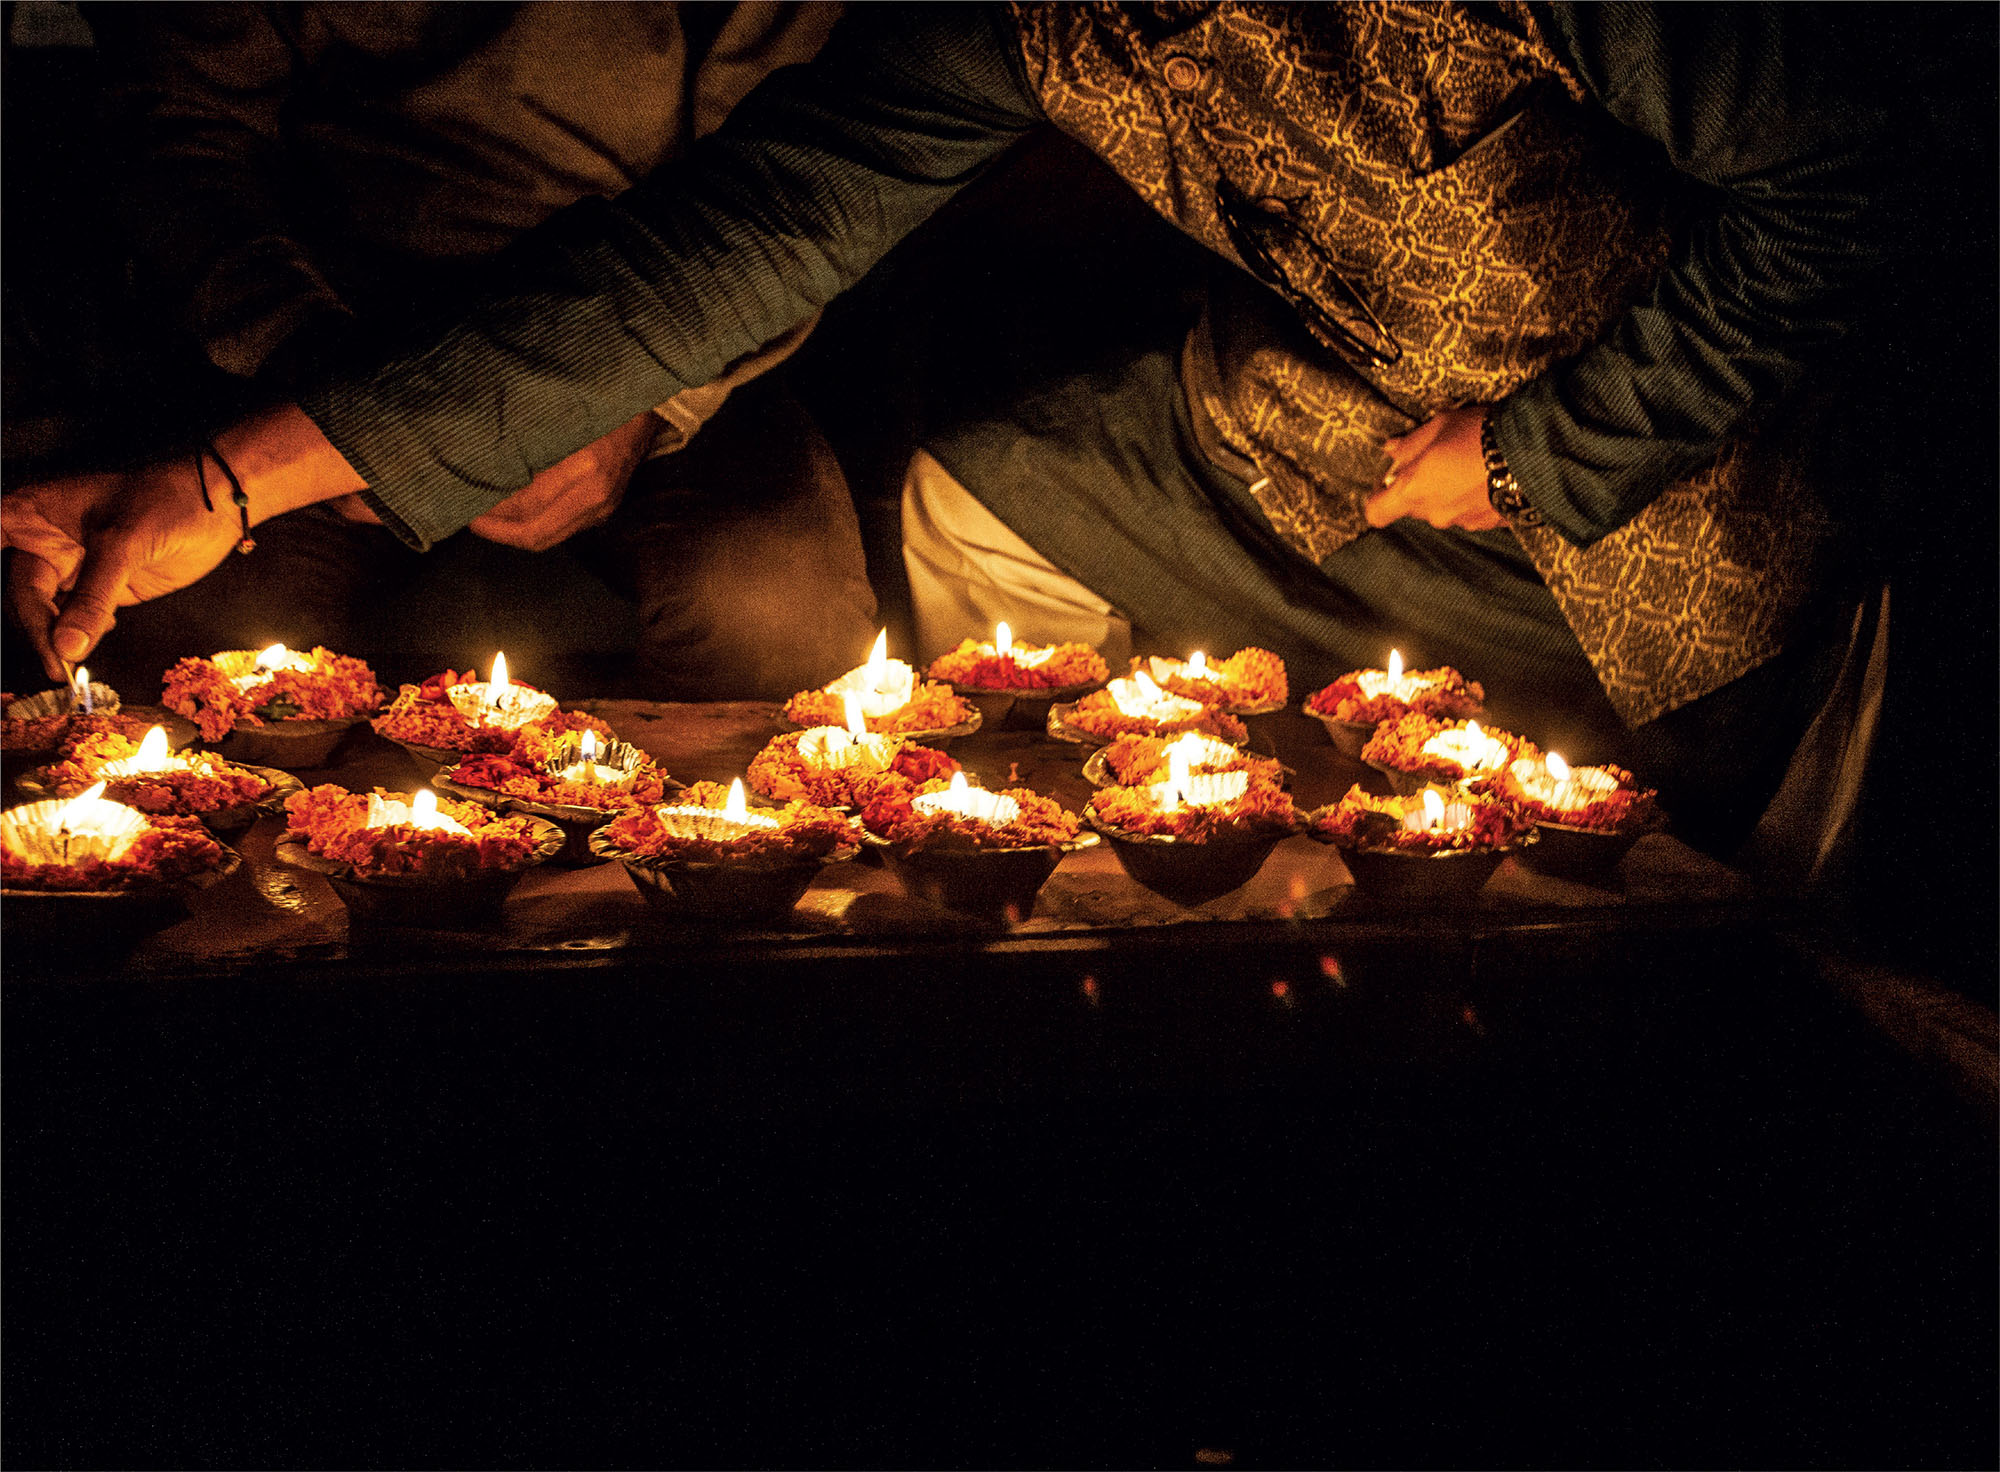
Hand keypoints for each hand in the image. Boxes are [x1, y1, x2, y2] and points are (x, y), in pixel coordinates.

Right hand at [4, 460, 245, 678]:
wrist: (215, 507)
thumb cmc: (166, 502)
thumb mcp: (123, 544)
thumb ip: (93, 598)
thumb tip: (66, 647)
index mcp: (31, 515)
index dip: (3, 588)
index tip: (18, 611)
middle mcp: (44, 543)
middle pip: (20, 594)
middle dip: (35, 628)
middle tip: (57, 662)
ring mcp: (71, 568)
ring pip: (46, 613)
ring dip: (56, 640)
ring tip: (71, 663)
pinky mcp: (99, 589)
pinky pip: (76, 620)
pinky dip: (80, 636)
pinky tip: (93, 639)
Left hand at [468, 410, 659, 551]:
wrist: (644, 413)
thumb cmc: (599, 407)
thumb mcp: (559, 418)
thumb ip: (526, 445)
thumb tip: (484, 466)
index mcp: (584, 468)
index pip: (527, 505)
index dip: (493, 511)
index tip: (468, 504)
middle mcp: (596, 495)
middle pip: (537, 533)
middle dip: (499, 530)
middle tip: (473, 520)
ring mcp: (603, 508)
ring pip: (549, 537)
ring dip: (515, 531)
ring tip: (490, 520)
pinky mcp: (604, 512)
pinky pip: (562, 529)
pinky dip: (536, 524)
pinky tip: (519, 514)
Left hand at [1363, 405, 1502, 531]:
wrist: (1534, 453)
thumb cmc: (1477, 434)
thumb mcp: (1438, 426)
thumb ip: (1410, 444)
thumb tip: (1391, 450)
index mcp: (1413, 491)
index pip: (1376, 513)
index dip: (1377, 498)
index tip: (1385, 483)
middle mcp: (1433, 514)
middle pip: (1412, 507)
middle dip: (1418, 486)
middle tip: (1436, 459)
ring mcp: (1461, 522)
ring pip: (1442, 509)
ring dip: (1447, 492)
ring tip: (1467, 464)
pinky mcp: (1487, 524)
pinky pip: (1469, 512)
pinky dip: (1471, 499)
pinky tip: (1486, 476)